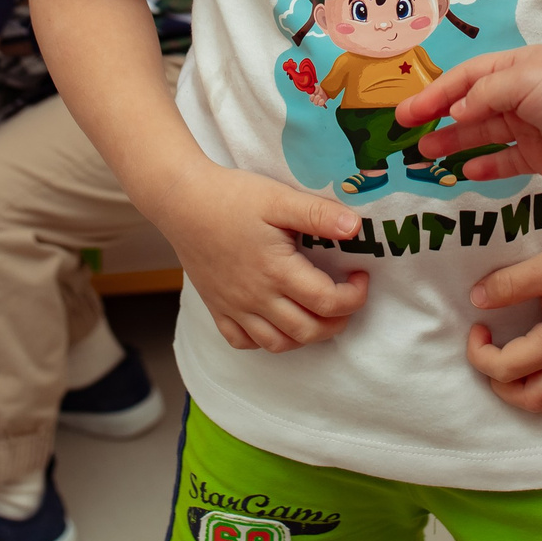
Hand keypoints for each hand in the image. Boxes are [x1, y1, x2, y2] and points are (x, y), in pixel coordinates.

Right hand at [143, 162, 370, 353]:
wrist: (181, 202)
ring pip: (278, 344)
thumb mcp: (279, 198)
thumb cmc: (232, 197)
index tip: (360, 276)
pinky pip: (242, 342)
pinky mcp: (217, 308)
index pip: (328, 302)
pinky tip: (276, 321)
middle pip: (308, 331)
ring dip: (306, 335)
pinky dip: (265, 340)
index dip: (354, 296)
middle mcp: (257, 297)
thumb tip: (355, 227)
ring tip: (318, 312)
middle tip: (347, 297)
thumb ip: (318, 214)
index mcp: (277, 272)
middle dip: (338, 321)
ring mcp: (234, 307)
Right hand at [398, 46, 541, 183]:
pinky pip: (507, 161)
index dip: (434, 94)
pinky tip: (467, 172)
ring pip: (484, 134)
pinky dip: (487, 166)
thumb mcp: (522, 80)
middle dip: (438, 118)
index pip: (464, 79)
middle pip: (470, 106)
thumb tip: (456, 110)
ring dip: (455, 142)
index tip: (407, 112)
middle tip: (406, 133)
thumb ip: (483, 94)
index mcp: (514, 68)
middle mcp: (519, 95)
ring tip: (426, 154)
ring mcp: (530, 126)